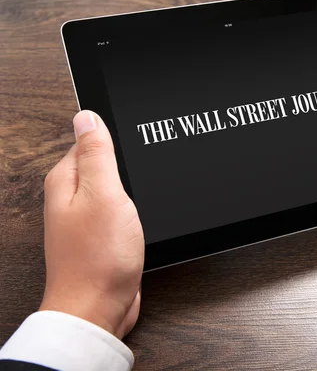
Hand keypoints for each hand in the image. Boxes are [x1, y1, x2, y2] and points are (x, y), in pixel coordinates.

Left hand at [40, 110, 143, 338]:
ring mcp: (87, 217)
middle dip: (126, 164)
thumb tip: (87, 116)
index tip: (136, 143)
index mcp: (66, 179)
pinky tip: (142, 214)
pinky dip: (133, 208)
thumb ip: (97, 154)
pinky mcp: (102, 235)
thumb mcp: (103, 193)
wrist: (98, 307)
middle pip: (103, 163)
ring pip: (114, 187)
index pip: (89, 139)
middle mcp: (71, 197)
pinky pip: (120, 209)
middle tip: (143, 172)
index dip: (115, 137)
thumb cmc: (98, 257)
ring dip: (131, 188)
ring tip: (144, 192)